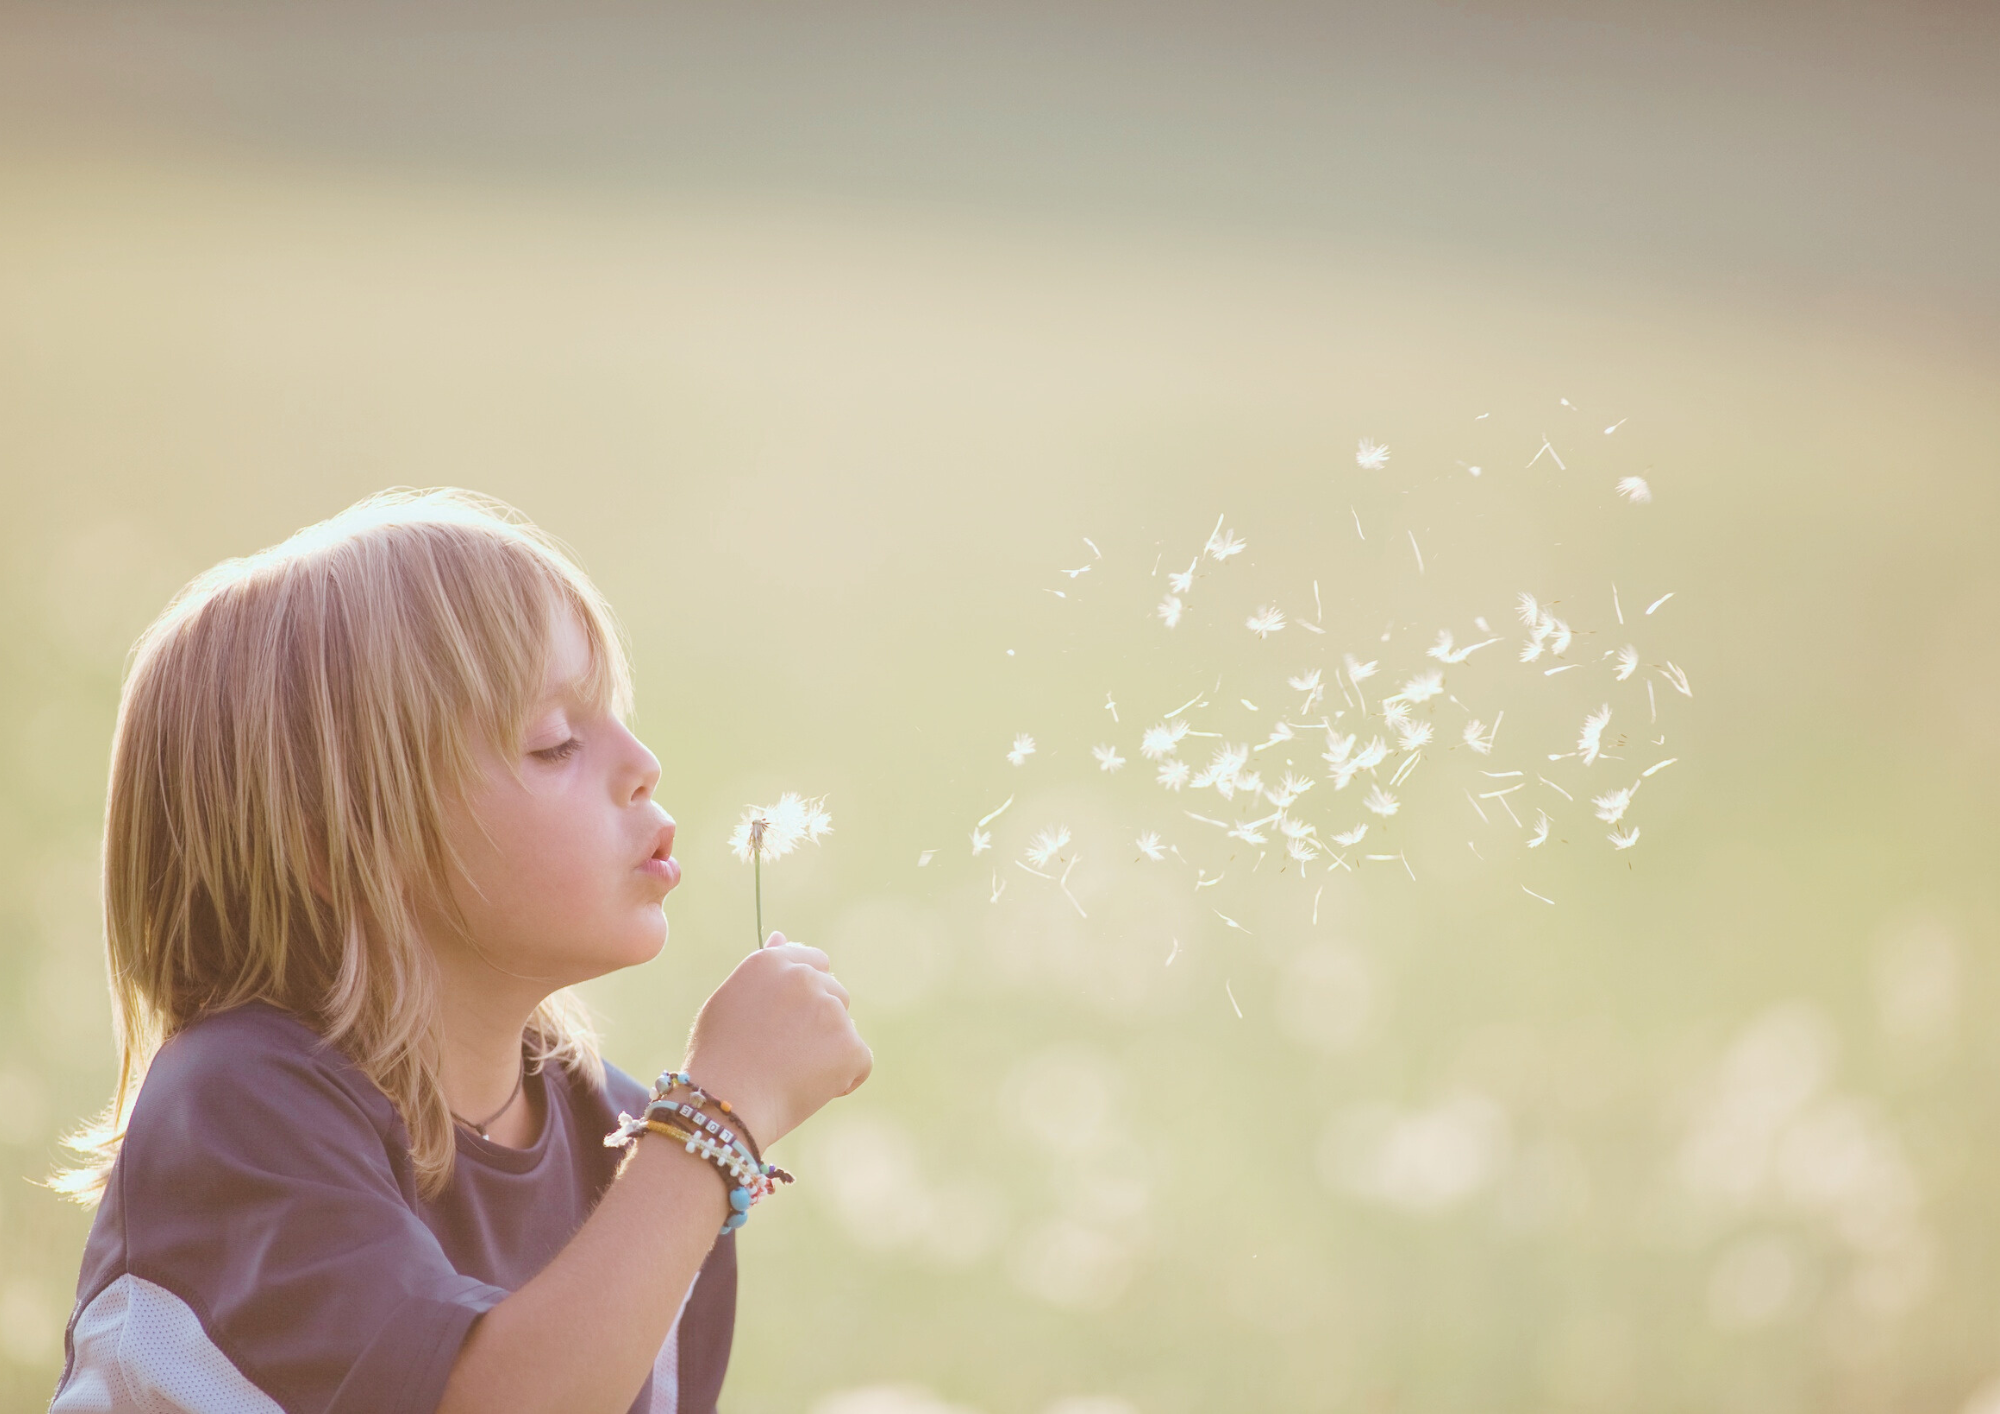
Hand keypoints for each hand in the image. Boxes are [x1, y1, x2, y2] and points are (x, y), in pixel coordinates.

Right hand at [681, 932, 871, 1148]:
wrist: (724, 1104)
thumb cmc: (718, 1058)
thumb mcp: (730, 1002)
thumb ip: (763, 970)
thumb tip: (782, 936)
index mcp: (772, 961)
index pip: (814, 961)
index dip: (807, 994)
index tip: (793, 1020)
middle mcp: (804, 977)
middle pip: (835, 994)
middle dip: (820, 1022)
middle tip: (784, 1054)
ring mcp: (830, 1010)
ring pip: (846, 1028)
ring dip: (830, 1048)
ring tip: (791, 1073)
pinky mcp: (849, 1045)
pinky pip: (860, 1061)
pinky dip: (844, 1078)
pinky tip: (810, 1089)